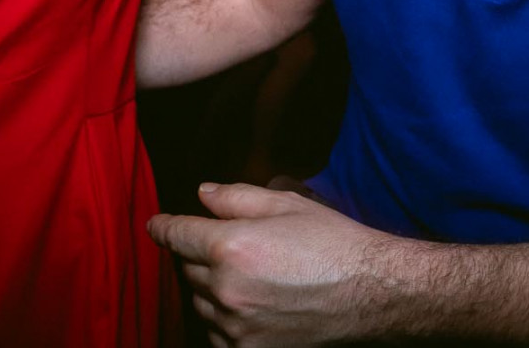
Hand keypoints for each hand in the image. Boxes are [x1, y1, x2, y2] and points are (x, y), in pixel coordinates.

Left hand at [149, 182, 387, 347]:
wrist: (372, 293)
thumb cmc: (334, 244)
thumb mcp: (288, 205)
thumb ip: (238, 197)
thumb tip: (202, 194)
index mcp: (232, 246)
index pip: (177, 235)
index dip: (163, 227)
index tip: (155, 225)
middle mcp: (226, 289)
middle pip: (187, 269)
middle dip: (199, 255)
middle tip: (228, 248)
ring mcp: (235, 325)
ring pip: (200, 303)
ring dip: (211, 288)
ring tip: (248, 276)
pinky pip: (216, 333)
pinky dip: (224, 319)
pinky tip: (252, 304)